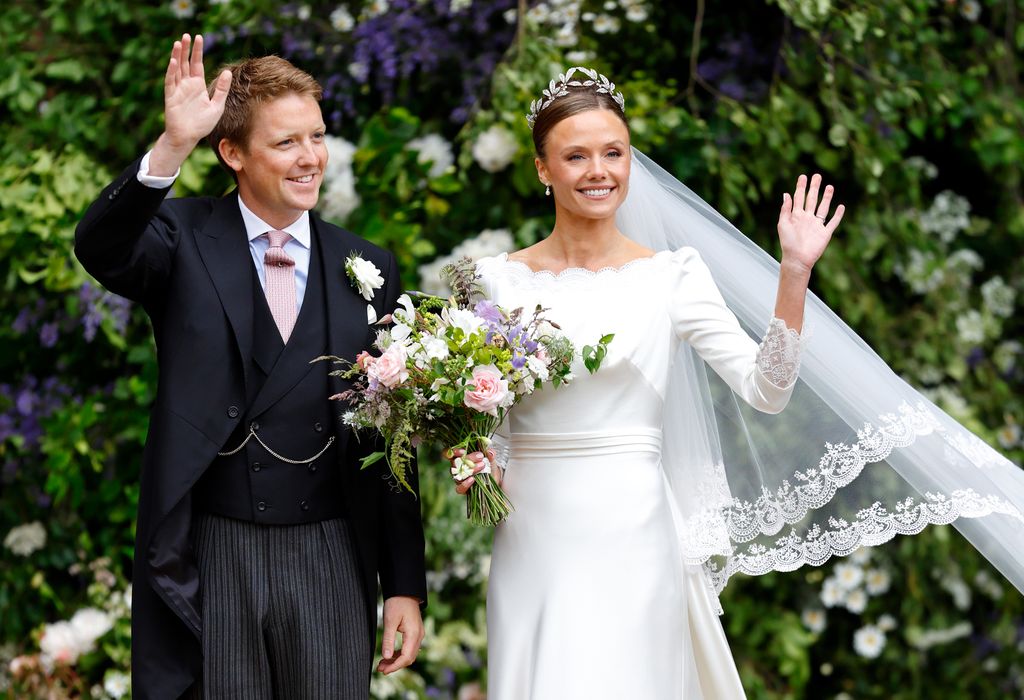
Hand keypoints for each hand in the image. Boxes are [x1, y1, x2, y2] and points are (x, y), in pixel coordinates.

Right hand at [150, 34, 231, 174]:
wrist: (188, 137)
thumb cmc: (202, 124)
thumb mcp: (217, 106)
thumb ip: (222, 89)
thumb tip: (228, 72)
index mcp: (198, 86)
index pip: (197, 64)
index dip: (197, 52)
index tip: (199, 37)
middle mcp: (187, 85)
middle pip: (186, 63)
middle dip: (186, 49)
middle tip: (187, 35)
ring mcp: (178, 89)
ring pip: (177, 69)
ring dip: (177, 56)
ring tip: (178, 42)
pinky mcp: (171, 96)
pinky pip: (170, 81)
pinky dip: (172, 71)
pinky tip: (174, 61)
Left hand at [377, 596, 423, 674]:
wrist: (405, 591)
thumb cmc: (397, 603)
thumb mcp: (390, 621)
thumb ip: (388, 639)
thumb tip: (386, 657)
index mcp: (414, 634)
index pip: (406, 657)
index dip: (395, 666)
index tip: (383, 670)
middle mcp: (419, 636)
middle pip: (409, 658)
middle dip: (395, 666)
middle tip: (380, 669)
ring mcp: (418, 634)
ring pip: (409, 654)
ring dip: (396, 661)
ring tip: (382, 664)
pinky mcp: (414, 633)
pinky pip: (408, 648)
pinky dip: (399, 654)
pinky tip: (389, 655)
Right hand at [444, 447, 499, 494]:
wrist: (493, 477)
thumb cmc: (487, 464)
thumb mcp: (490, 457)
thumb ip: (490, 453)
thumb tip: (490, 452)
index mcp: (459, 456)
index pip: (449, 452)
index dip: (452, 451)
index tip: (463, 451)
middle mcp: (456, 467)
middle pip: (455, 462)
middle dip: (468, 458)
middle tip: (480, 456)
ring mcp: (459, 478)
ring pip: (458, 474)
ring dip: (470, 469)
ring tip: (481, 466)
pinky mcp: (462, 488)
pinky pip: (459, 488)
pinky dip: (465, 484)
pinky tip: (473, 479)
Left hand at [777, 173, 844, 274]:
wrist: (797, 259)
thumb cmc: (788, 243)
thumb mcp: (783, 224)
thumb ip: (785, 209)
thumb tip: (786, 194)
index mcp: (796, 216)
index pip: (799, 198)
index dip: (800, 187)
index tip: (803, 176)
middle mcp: (807, 218)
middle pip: (812, 199)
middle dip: (814, 188)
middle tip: (817, 176)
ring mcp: (817, 225)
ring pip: (823, 208)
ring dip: (826, 197)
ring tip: (829, 186)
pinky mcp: (825, 233)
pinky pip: (833, 222)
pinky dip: (838, 215)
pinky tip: (841, 206)